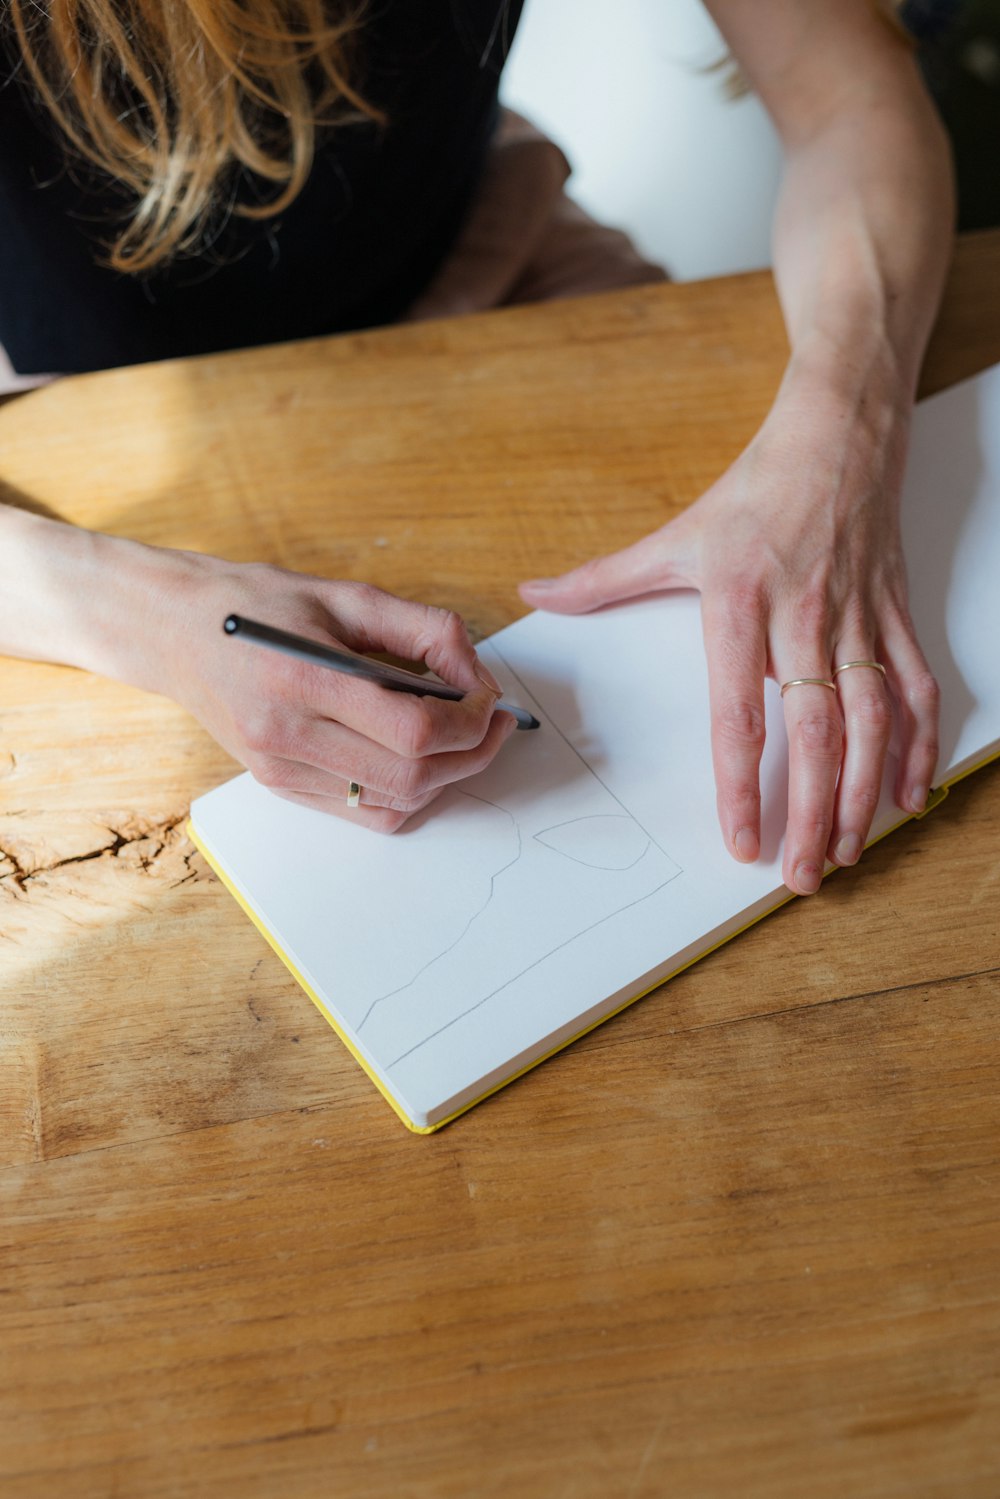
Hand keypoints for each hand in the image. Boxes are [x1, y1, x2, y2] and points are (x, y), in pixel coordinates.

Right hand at [139, 551, 515, 830]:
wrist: (174, 631)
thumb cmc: (259, 603)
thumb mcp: (347, 594)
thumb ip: (423, 629)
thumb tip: (478, 677)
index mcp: (304, 679)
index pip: (413, 730)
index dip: (470, 720)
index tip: (490, 698)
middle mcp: (289, 736)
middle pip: (412, 776)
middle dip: (472, 754)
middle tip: (496, 724)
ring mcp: (281, 770)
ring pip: (394, 804)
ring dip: (446, 778)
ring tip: (465, 739)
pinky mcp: (279, 786)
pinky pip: (364, 814)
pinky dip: (408, 794)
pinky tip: (420, 759)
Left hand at [519, 390, 939, 894]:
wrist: (841, 435)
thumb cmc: (755, 490)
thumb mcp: (677, 534)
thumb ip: (604, 578)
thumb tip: (535, 594)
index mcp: (742, 602)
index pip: (738, 710)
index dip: (740, 782)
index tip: (739, 839)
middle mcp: (805, 616)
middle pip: (814, 730)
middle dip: (808, 811)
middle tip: (799, 876)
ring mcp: (858, 618)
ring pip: (871, 720)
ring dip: (860, 794)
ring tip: (844, 853)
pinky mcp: (895, 615)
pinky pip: (914, 688)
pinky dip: (915, 746)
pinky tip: (905, 798)